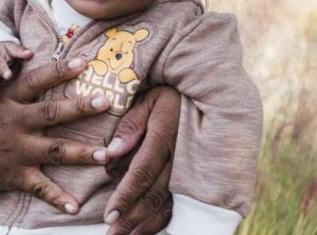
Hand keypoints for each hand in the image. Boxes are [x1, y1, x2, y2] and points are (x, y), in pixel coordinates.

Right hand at [0, 57, 111, 214]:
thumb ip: (11, 85)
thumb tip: (31, 61)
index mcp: (8, 99)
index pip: (37, 80)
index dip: (60, 70)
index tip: (84, 61)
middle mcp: (14, 122)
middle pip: (51, 113)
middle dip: (81, 108)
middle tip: (107, 102)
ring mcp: (15, 150)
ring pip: (54, 150)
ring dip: (82, 153)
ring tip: (106, 155)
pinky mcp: (13, 174)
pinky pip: (39, 187)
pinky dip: (57, 198)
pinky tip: (75, 206)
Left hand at [103, 86, 181, 234]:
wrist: (207, 95)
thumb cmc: (167, 96)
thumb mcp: (148, 100)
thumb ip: (130, 125)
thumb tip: (111, 152)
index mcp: (164, 136)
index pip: (142, 173)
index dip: (126, 196)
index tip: (109, 215)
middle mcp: (179, 157)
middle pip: (153, 195)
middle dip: (131, 218)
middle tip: (111, 234)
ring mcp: (190, 169)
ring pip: (167, 204)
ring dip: (146, 225)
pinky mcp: (195, 177)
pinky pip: (179, 203)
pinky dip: (163, 220)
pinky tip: (147, 231)